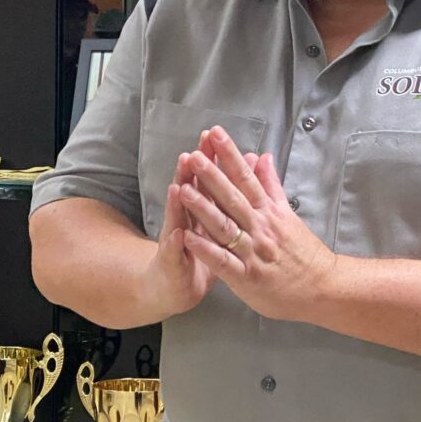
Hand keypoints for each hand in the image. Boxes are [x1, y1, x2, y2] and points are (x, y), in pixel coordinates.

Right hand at [136, 131, 258, 320]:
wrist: (173, 285)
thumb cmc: (201, 249)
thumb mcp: (218, 219)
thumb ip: (229, 190)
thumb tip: (249, 160)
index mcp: (202, 208)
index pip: (206, 178)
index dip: (210, 158)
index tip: (214, 135)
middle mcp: (185, 219)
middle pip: (188, 191)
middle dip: (191, 173)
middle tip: (192, 153)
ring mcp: (175, 240)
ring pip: (177, 219)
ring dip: (177, 203)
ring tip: (178, 186)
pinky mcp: (171, 262)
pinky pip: (174, 253)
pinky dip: (176, 243)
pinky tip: (177, 234)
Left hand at [178, 126, 334, 320]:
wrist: (324, 287)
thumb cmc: (305, 252)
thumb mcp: (289, 214)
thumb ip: (272, 186)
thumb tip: (263, 157)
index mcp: (268, 211)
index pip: (246, 178)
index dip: (230, 156)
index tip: (216, 134)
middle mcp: (260, 227)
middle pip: (233, 198)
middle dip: (212, 175)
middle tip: (194, 154)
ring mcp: (253, 252)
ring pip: (225, 227)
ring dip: (204, 208)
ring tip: (184, 189)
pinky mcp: (247, 277)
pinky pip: (223, 262)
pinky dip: (205, 249)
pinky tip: (188, 237)